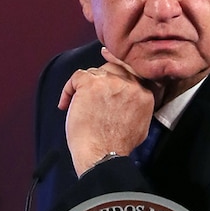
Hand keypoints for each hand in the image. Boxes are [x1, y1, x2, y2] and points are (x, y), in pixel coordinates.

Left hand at [59, 47, 160, 176]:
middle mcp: (129, 84)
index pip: (131, 70)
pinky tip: (65, 104)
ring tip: (77, 106)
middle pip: (112, 68)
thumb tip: (130, 98)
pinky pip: (76, 77)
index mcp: (144, 93)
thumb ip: (139, 105)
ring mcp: (110, 82)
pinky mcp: (90, 84)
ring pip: (93, 73)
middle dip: (100, 76)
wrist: (103, 155)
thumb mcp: (142, 124)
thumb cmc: (118, 146)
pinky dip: (67, 90)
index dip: (118, 63)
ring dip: (83, 88)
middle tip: (88, 85)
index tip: (107, 56)